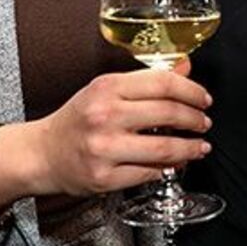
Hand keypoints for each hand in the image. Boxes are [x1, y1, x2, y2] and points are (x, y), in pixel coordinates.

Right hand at [19, 63, 211, 195]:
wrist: (42, 153)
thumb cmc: (77, 119)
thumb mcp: (107, 90)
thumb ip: (147, 80)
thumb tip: (185, 68)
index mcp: (107, 87)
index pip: (163, 83)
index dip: (192, 91)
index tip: (204, 99)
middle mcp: (105, 116)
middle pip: (168, 114)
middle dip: (195, 120)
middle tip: (204, 123)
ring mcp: (104, 148)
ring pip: (164, 148)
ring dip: (190, 148)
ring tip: (200, 147)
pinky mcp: (104, 177)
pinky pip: (148, 173)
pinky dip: (167, 169)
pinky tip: (175, 164)